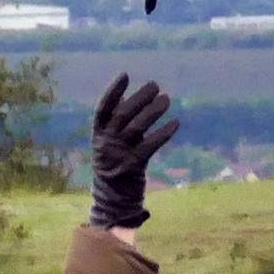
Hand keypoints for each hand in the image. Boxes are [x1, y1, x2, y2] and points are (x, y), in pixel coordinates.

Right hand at [88, 74, 178, 230]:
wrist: (112, 198)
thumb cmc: (114, 163)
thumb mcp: (109, 142)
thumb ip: (117, 122)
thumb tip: (126, 97)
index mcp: (98, 134)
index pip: (103, 109)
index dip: (113, 91)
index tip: (125, 75)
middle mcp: (106, 143)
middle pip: (122, 115)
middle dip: (139, 98)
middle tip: (155, 85)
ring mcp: (119, 155)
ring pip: (137, 128)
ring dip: (153, 111)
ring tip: (167, 99)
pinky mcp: (133, 166)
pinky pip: (150, 146)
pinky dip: (164, 133)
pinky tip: (175, 122)